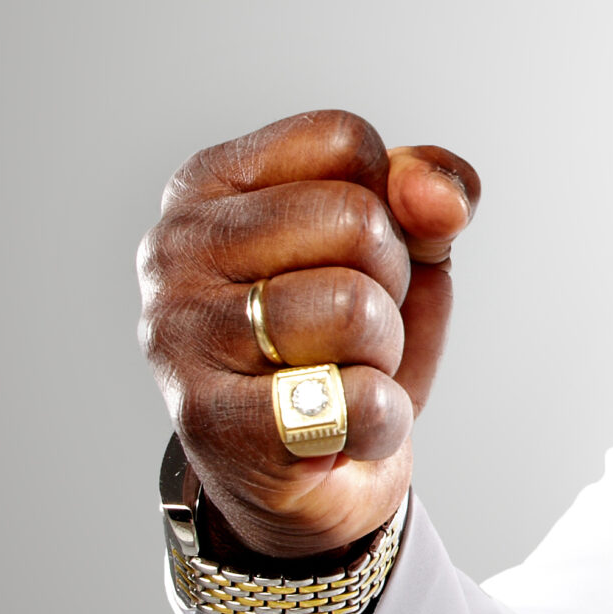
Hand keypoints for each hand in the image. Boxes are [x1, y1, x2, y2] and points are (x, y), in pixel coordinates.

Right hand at [138, 111, 479, 556]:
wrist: (319, 473)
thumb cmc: (351, 341)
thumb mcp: (408, 248)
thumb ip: (434, 193)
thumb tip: (438, 196)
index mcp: (211, 184)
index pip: (344, 140)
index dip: (391, 203)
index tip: (356, 254)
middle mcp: (175, 250)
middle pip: (354, 219)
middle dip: (389, 281)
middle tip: (353, 327)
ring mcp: (181, 336)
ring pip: (354, 307)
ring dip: (381, 353)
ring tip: (342, 372)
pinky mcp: (210, 423)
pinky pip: (355, 399)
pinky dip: (380, 420)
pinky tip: (341, 428)